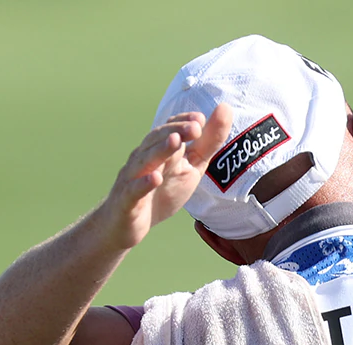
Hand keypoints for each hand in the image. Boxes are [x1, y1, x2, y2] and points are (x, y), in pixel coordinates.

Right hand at [96, 105, 234, 250]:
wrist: (126, 226)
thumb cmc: (160, 193)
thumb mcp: (190, 168)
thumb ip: (207, 143)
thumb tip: (226, 109)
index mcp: (158, 150)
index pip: (169, 129)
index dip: (182, 123)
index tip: (200, 118)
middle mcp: (143, 159)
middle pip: (157, 140)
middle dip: (175, 132)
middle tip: (195, 127)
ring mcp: (133, 179)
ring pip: (145, 161)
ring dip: (161, 150)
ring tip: (176, 141)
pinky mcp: (128, 201)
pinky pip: (134, 190)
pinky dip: (144, 184)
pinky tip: (155, 178)